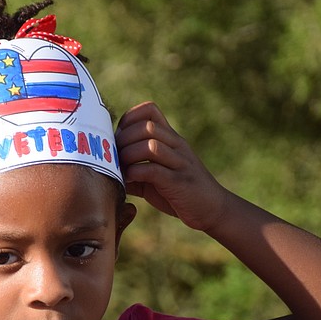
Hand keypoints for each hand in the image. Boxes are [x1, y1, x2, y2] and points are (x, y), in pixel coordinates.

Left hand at [115, 101, 228, 231]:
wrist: (213, 210)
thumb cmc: (180, 192)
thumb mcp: (156, 176)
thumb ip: (135, 169)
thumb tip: (107, 170)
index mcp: (171, 139)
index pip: (150, 109)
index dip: (128, 119)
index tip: (119, 137)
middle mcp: (177, 146)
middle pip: (147, 125)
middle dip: (124, 139)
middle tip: (115, 156)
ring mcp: (180, 163)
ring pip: (151, 145)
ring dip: (129, 155)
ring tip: (122, 167)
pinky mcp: (180, 182)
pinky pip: (155, 170)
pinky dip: (137, 173)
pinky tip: (131, 180)